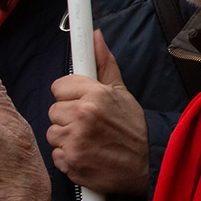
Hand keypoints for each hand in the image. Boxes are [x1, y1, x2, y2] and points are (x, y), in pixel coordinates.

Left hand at [46, 31, 149, 193]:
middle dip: (67, 117)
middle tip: (88, 124)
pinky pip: (56, 155)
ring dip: (66, 137)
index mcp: (95, 95)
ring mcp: (75, 141)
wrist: (148, 164)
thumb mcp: (122, 92)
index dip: (69, 95)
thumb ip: (104, 63)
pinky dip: (69, 157)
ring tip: (88, 140)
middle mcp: (83, 116)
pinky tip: (87, 154)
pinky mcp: (71, 163)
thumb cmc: (133, 128)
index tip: (80, 101)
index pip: (58, 86)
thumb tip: (94, 36)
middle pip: (53, 110)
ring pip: (52, 133)